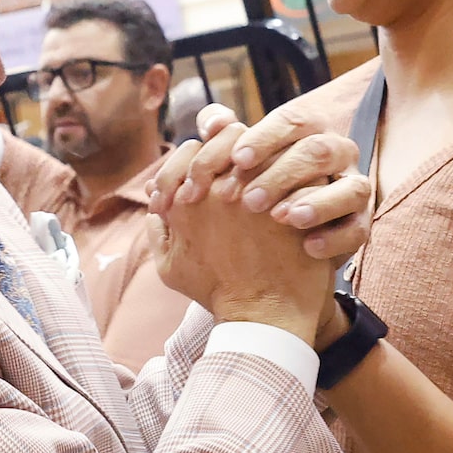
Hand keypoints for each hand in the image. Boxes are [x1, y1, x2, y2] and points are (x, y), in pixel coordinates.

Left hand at [152, 102, 369, 261]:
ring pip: (351, 187)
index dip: (265, 139)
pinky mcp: (358, 223)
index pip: (292, 122)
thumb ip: (221, 138)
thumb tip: (213, 123)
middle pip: (318, 151)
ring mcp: (352, 188)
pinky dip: (336, 238)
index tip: (237, 160)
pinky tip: (308, 248)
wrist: (278, 237)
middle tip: (249, 201)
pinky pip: (358, 228)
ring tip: (283, 219)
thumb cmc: (254, 189)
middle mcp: (336, 153)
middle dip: (283, 174)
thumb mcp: (236, 163)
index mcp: (307, 130)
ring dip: (317, 202)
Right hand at [155, 147, 338, 338]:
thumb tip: (154, 209)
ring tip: (272, 167)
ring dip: (266, 149)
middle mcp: (218, 189)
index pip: (191, 149)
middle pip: (228, 135)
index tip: (214, 167)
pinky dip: (297, 166)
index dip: (200, 153)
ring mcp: (259, 190)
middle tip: (244, 159)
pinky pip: (298, 163)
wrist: (263, 318)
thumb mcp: (170, 269)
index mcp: (186, 201)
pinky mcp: (295, 197)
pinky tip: (298, 179)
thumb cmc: (217, 295)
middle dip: (234, 142)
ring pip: (264, 142)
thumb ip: (158, 234)